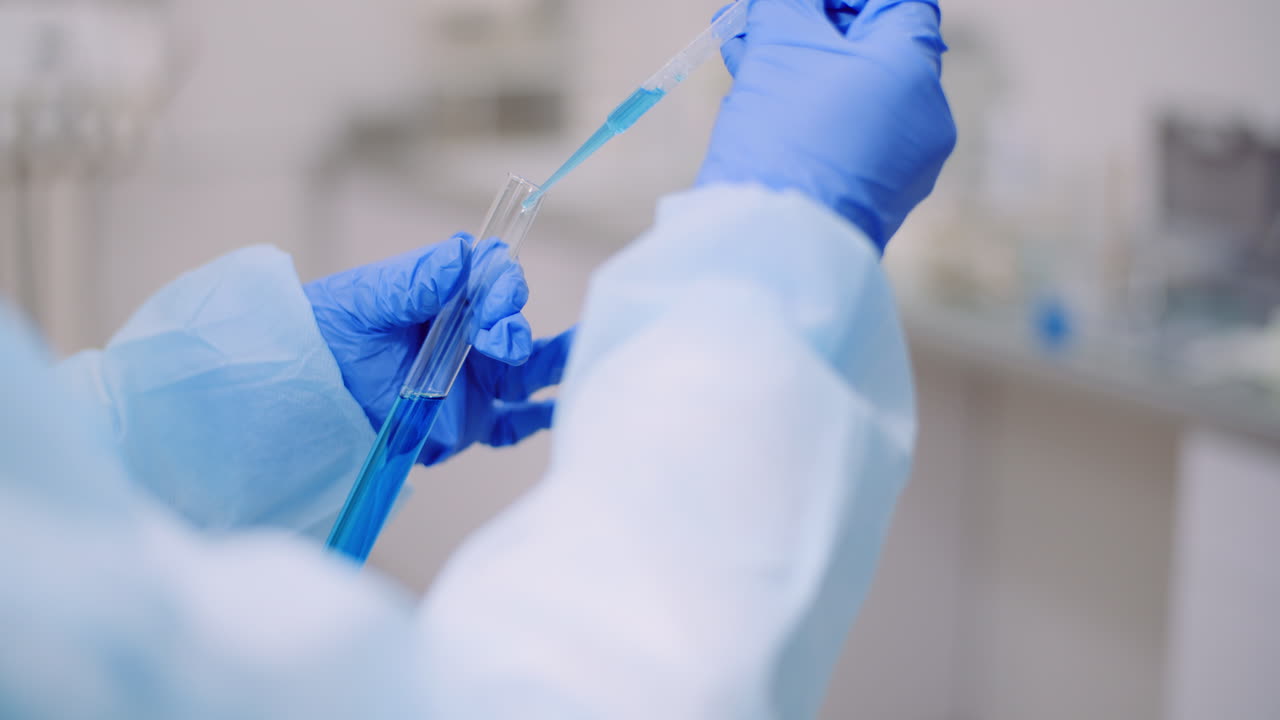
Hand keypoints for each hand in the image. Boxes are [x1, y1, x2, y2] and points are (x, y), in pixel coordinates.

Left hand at [304, 235, 572, 465]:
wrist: (309, 382)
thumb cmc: (337, 326)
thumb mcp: (371, 297)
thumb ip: (416, 281)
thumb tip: (460, 255)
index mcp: (453, 296)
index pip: (496, 281)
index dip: (504, 285)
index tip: (495, 298)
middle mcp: (473, 335)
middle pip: (515, 325)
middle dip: (516, 327)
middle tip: (500, 340)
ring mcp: (477, 380)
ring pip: (527, 371)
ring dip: (550, 363)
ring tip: (572, 363)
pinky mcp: (471, 421)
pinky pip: (514, 424)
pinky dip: (540, 420)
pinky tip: (560, 413)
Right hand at [698, 0, 955, 251]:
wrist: (776, 241)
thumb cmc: (784, 134)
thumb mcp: (779, 46)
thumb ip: (786, 6)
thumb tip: (785, 4)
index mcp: (914, 67)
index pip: (894, 3)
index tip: (799, 4)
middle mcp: (925, 115)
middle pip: (872, 48)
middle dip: (812, 27)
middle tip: (761, 18)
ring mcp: (905, 162)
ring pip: (853, 93)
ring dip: (801, 66)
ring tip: (744, 52)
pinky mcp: (877, 196)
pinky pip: (849, 136)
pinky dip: (810, 112)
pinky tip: (759, 97)